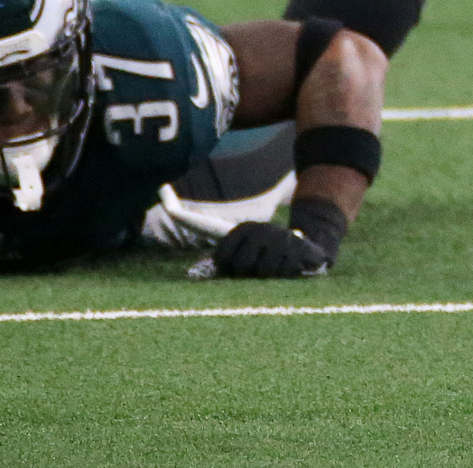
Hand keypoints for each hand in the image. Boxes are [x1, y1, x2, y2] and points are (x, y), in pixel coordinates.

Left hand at [192, 198, 348, 279]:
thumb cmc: (268, 255)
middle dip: (245, 274)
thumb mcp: (247, 255)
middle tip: (257, 268)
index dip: (182, 214)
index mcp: (240, 230)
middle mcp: (256, 229)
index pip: (205, 227)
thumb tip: (191, 276)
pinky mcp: (295, 246)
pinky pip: (280, 272)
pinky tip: (289, 265)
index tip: (162, 196)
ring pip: (259, 272)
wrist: (310, 243)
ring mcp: (275, 237)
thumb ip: (221, 265)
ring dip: (267, 276)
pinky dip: (285, 274)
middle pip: (236, 265)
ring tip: (274, 266)